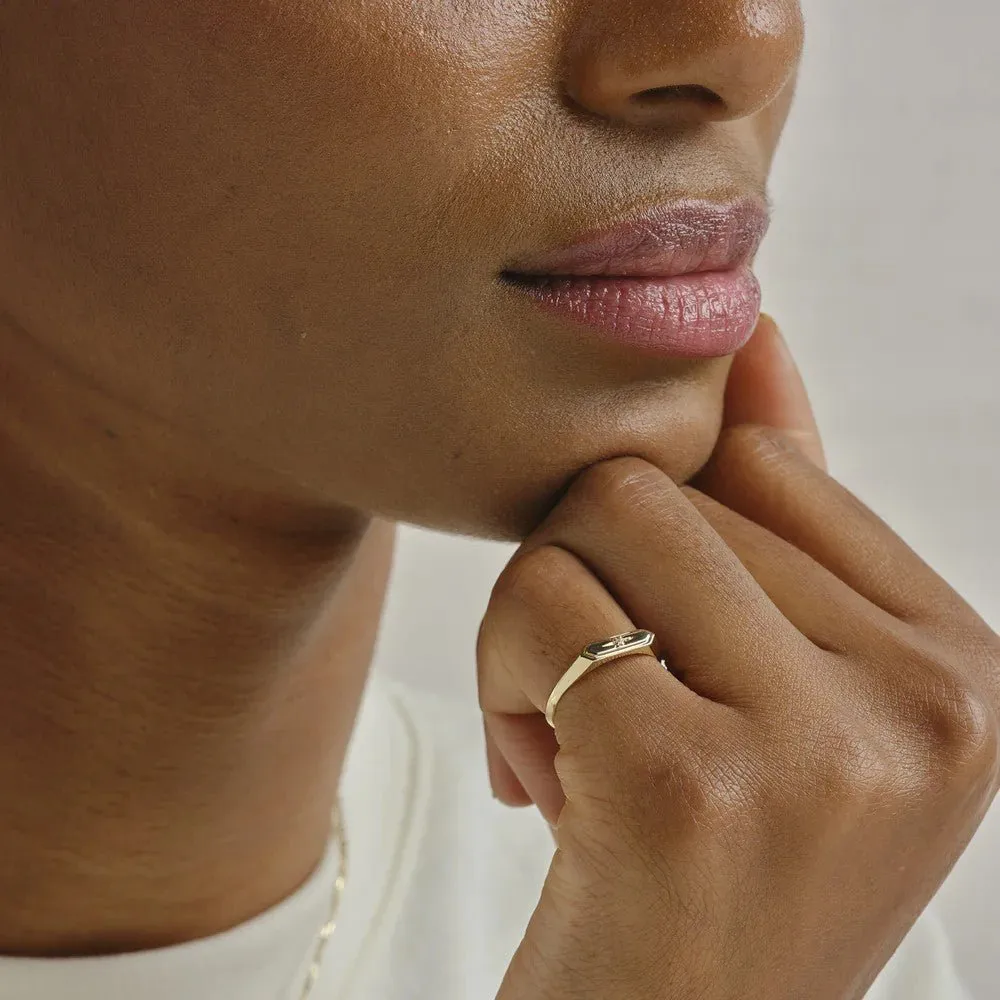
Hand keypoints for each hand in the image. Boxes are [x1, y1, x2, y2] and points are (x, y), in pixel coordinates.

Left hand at [479, 316, 999, 999]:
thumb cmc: (709, 861)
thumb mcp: (777, 684)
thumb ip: (785, 506)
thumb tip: (759, 326)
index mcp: (963, 670)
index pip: (766, 465)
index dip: (674, 543)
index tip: (666, 651)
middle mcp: (928, 704)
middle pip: (678, 483)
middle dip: (598, 582)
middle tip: (600, 707)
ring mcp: (826, 749)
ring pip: (601, 516)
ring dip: (542, 622)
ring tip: (570, 738)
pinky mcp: (694, 785)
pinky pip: (542, 605)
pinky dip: (503, 677)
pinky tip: (542, 784)